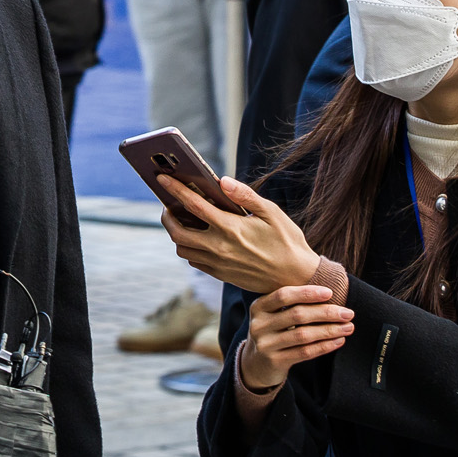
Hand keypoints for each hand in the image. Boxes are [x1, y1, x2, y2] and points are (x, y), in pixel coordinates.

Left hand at [158, 175, 318, 293]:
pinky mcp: (220, 275)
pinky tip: (197, 237)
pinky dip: (189, 248)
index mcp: (231, 228)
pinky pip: (194, 261)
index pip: (194, 205)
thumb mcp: (271, 213)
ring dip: (176, 234)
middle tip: (167, 205)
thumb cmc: (287, 241)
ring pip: (182, 249)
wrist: (296, 278)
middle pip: (177, 232)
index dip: (175, 190)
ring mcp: (217, 264)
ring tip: (181, 220)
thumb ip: (245, 195)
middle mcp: (219, 247)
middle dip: (166, 216)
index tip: (162, 179)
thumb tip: (222, 180)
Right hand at [243, 284, 355, 390]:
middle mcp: (259, 325)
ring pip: (303, 335)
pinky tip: (338, 341)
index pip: (284, 295)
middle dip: (326, 313)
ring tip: (348, 327)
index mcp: (259, 307)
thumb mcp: (273, 315)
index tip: (330, 293)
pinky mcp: (275, 361)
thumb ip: (292, 303)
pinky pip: (305, 352)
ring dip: (330, 330)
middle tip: (348, 313)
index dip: (307, 293)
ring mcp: (265, 344)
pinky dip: (324, 346)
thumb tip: (330, 292)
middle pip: (297, 315)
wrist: (255, 364)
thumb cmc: (273, 332)